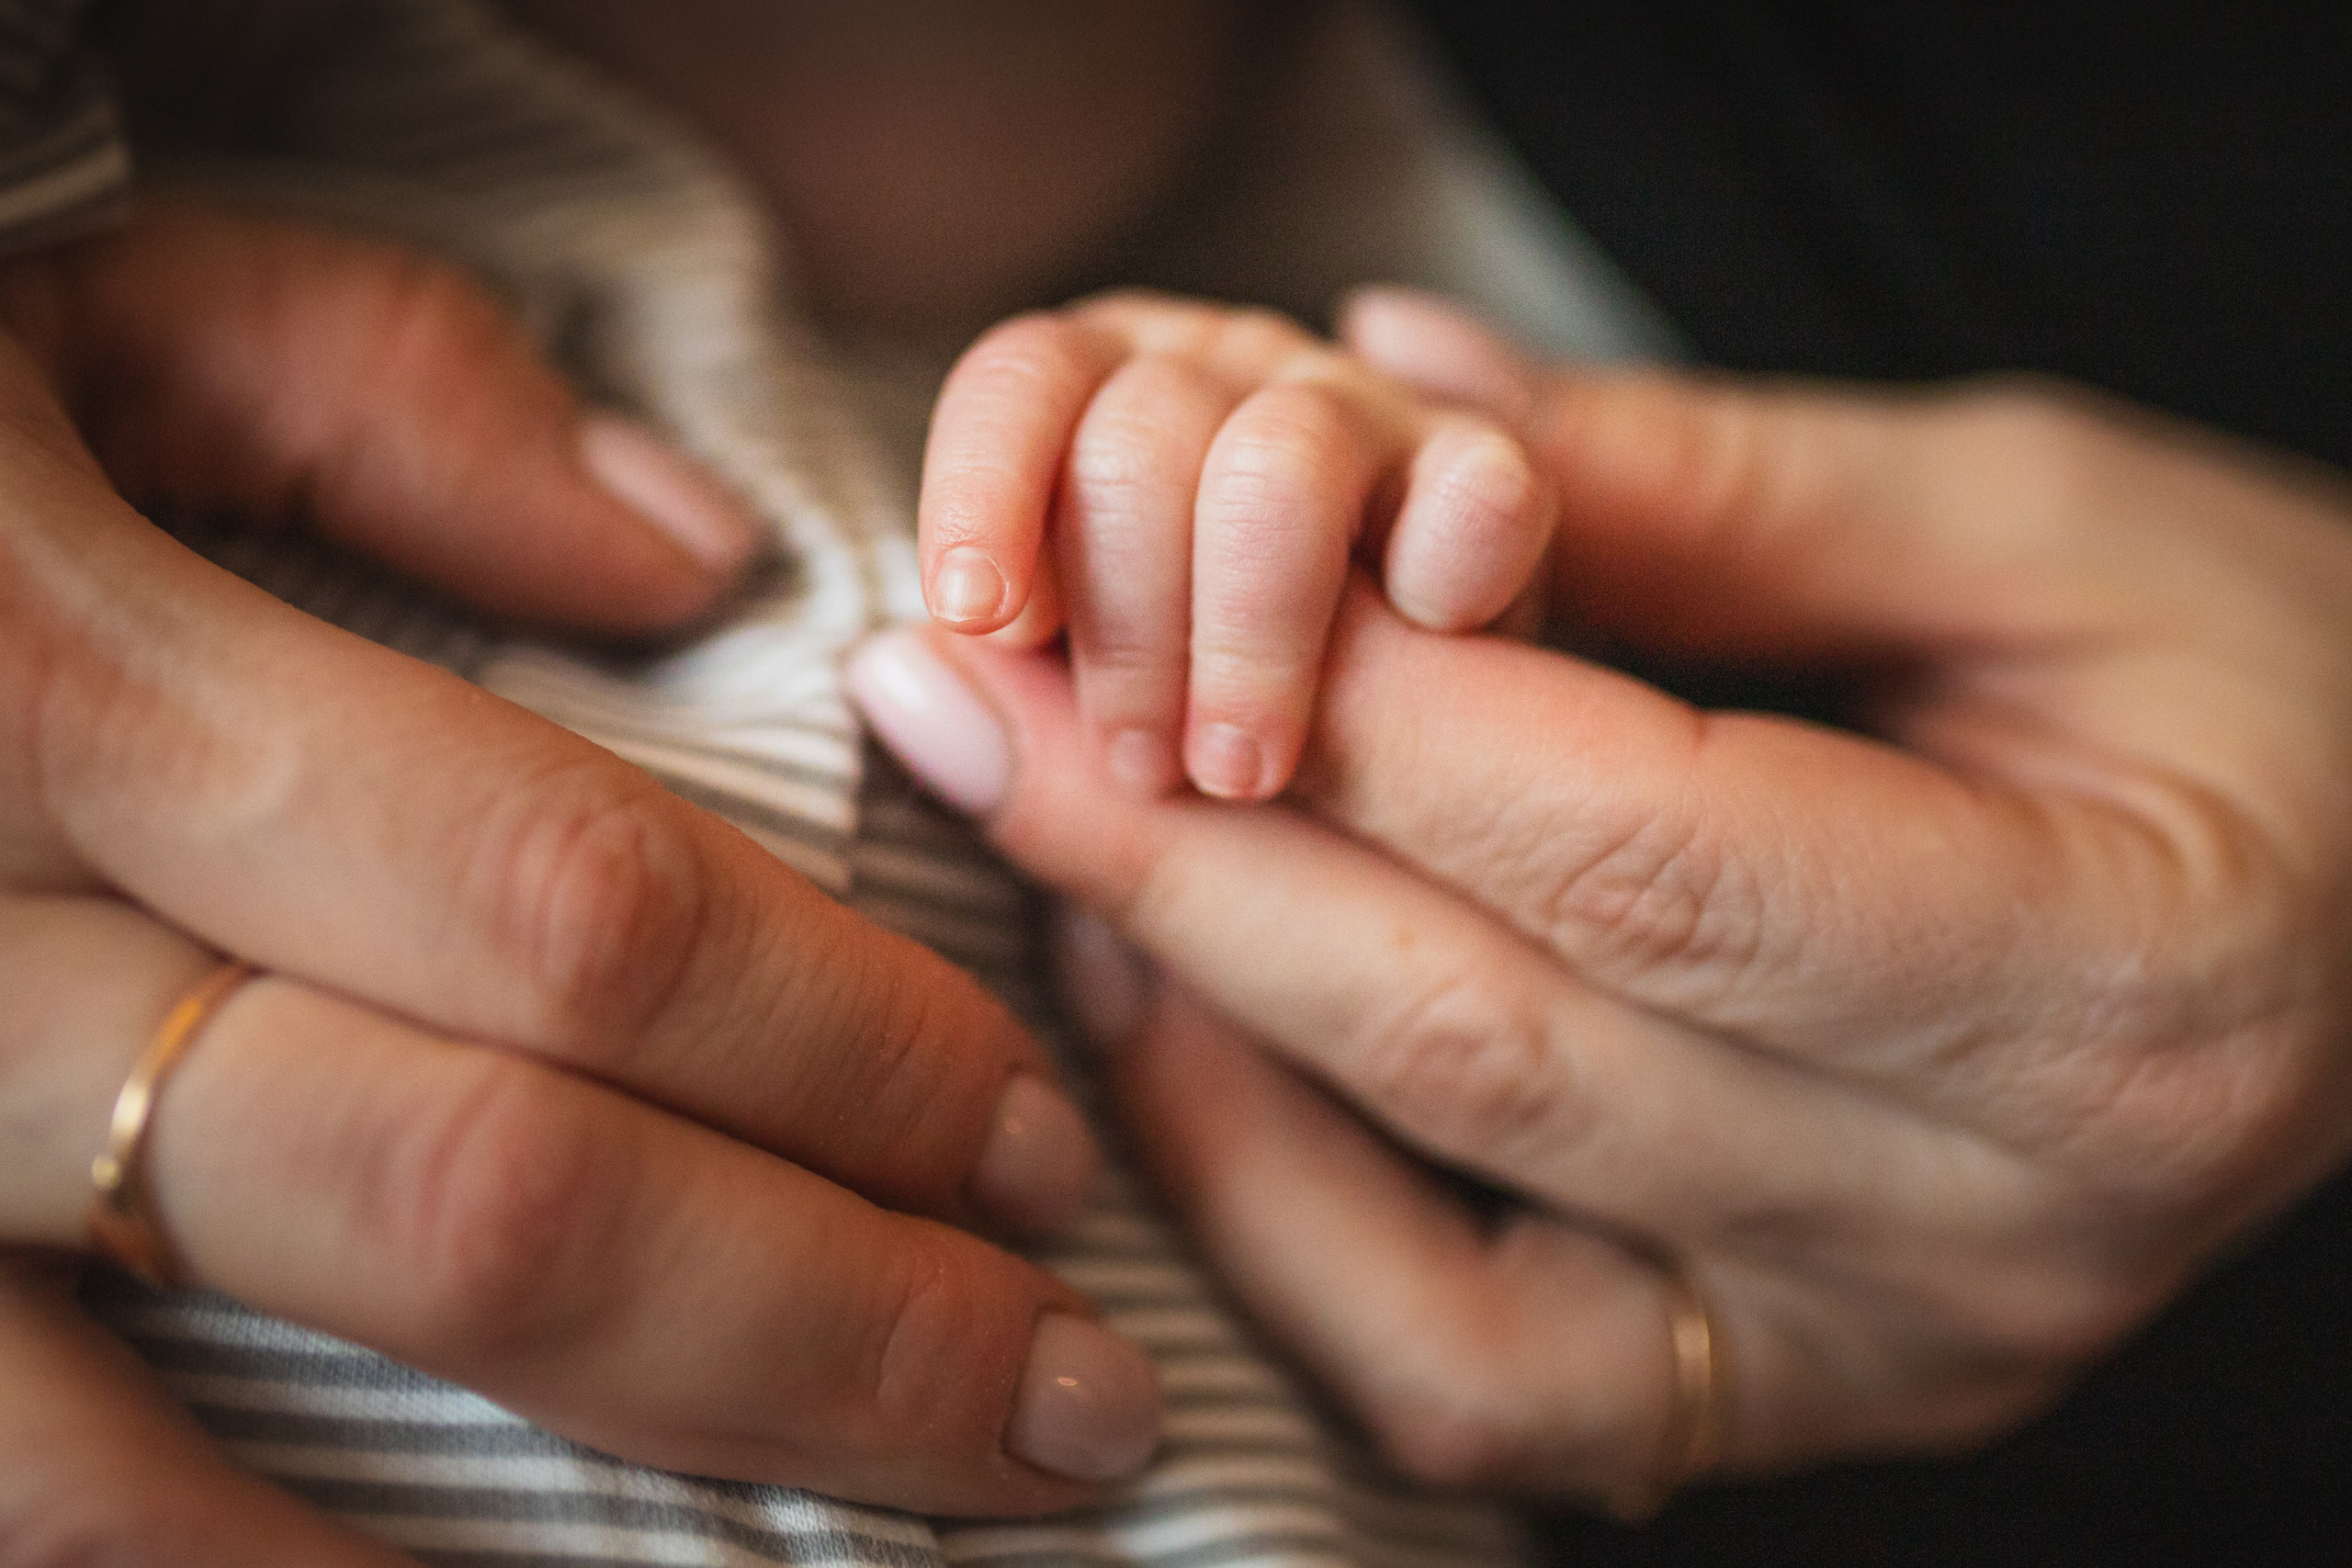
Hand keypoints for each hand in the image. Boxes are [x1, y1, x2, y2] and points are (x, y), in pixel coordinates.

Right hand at [0, 206, 1154, 1559]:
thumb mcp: (56, 304)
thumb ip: (376, 393)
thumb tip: (688, 561)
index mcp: (52, 674)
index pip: (566, 913)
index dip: (842, 1056)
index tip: (1036, 1148)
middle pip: (473, 1211)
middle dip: (825, 1340)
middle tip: (1072, 1418)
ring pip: (199, 1473)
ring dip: (577, 1555)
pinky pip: (6, 1522)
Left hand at [852, 294, 2351, 1500]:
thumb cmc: (2256, 676)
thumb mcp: (2032, 516)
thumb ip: (1701, 481)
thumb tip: (1382, 391)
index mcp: (2116, 972)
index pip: (1646, 853)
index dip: (1361, 715)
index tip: (1137, 581)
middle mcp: (1997, 1222)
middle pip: (1494, 1041)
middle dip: (1184, 848)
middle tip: (973, 696)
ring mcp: (1879, 1350)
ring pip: (1433, 1253)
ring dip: (1187, 1034)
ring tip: (1035, 831)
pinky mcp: (1783, 1395)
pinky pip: (1462, 1377)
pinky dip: (1275, 1214)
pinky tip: (1175, 1028)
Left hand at [917, 291, 1552, 799]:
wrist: (1395, 833)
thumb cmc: (1196, 782)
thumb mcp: (1081, 754)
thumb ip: (1006, 724)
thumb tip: (895, 672)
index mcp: (1100, 419)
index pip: (1023, 383)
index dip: (988, 484)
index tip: (984, 615)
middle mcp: (1224, 395)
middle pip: (1137, 431)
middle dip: (1124, 617)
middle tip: (1140, 764)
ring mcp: (1363, 436)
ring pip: (1280, 461)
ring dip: (1252, 629)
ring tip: (1247, 770)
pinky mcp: (1490, 501)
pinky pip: (1474, 491)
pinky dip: (1446, 565)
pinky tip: (1426, 648)